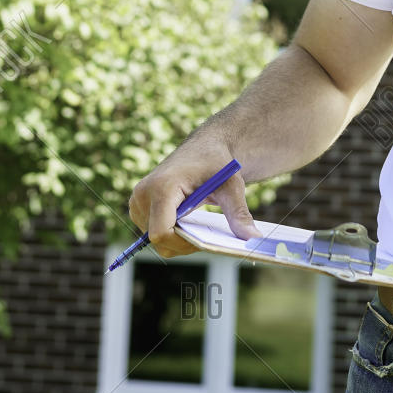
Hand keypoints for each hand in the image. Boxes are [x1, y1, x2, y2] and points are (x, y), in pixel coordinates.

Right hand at [128, 137, 259, 257]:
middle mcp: (143, 194)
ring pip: (154, 239)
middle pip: (158, 240)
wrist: (205, 147)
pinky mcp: (138, 205)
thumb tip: (254, 240)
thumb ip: (239, 214)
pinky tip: (187, 221)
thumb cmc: (217, 163)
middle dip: (183, 243)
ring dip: (176, 239)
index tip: (204, 242)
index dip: (182, 244)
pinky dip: (170, 234)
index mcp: (162, 188)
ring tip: (196, 223)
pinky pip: (152, 232)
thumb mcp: (231, 187)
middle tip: (205, 234)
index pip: (161, 233)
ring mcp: (137, 201)